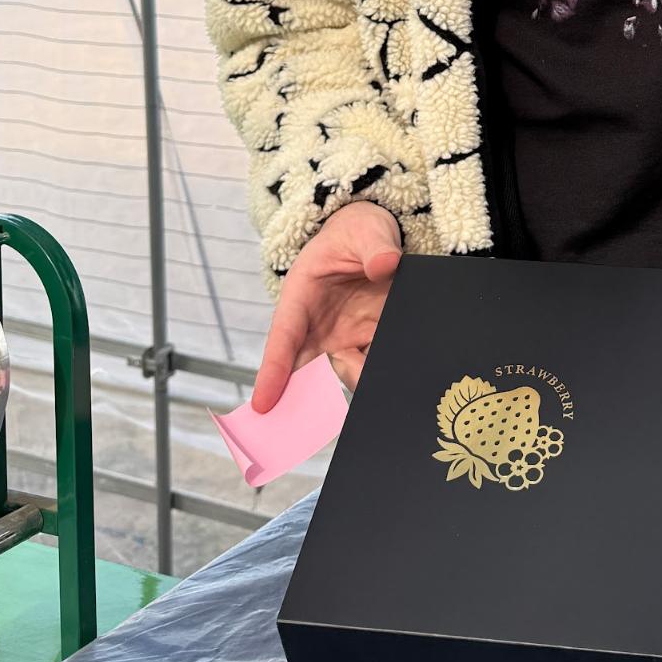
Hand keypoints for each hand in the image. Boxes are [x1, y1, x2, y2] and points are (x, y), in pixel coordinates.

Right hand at [251, 203, 403, 412]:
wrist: (375, 238)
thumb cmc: (357, 232)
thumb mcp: (364, 230)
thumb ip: (375, 246)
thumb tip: (386, 264)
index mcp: (302, 297)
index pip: (284, 338)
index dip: (273, 371)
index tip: (262, 403)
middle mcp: (317, 326)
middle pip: (305, 371)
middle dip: (303, 402)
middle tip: (306, 432)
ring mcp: (344, 338)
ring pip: (344, 373)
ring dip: (357, 384)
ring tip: (380, 394)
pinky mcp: (369, 343)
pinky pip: (373, 366)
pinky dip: (382, 378)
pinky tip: (398, 384)